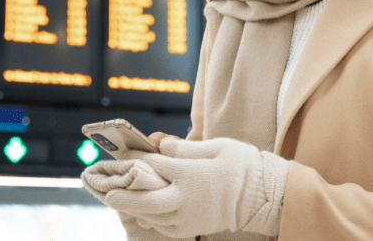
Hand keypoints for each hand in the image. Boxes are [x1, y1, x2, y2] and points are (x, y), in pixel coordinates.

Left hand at [105, 137, 288, 237]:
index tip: (122, 153)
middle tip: (108, 193)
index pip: (154, 165)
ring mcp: (188, 216)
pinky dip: (152, 220)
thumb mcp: (217, 146)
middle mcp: (185, 198)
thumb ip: (186, 147)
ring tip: (120, 202)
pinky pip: (165, 227)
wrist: (264, 197)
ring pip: (153, 216)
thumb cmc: (243, 165)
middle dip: (124, 196)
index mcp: (190, 173)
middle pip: (146, 200)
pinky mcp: (193, 228)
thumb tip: (161, 144)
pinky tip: (145, 214)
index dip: (135, 158)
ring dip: (135, 209)